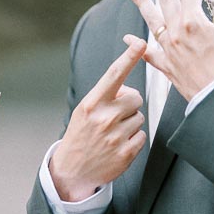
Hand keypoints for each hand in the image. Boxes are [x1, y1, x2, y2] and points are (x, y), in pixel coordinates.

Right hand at [49, 39, 146, 202]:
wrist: (72, 171)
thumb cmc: (80, 136)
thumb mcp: (85, 111)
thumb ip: (106, 96)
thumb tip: (128, 88)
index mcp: (92, 104)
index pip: (114, 74)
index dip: (129, 56)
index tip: (140, 42)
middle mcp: (104, 117)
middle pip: (136, 98)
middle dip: (130, 104)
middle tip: (114, 116)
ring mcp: (116, 136)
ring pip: (140, 117)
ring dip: (130, 123)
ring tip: (113, 133)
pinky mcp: (126, 153)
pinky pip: (142, 135)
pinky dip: (134, 139)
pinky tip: (118, 145)